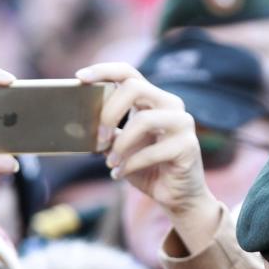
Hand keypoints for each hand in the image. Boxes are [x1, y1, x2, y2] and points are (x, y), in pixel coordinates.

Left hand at [76, 62, 219, 251]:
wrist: (177, 197)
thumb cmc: (147, 169)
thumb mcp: (122, 147)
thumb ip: (109, 132)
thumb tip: (83, 123)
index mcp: (153, 99)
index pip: (129, 73)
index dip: (104, 70)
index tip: (79, 77)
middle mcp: (170, 104)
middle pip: (134, 87)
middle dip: (109, 112)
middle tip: (99, 137)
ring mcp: (183, 123)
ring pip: (143, 119)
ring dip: (120, 145)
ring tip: (110, 163)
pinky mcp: (188, 146)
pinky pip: (152, 151)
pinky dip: (131, 164)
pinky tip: (120, 174)